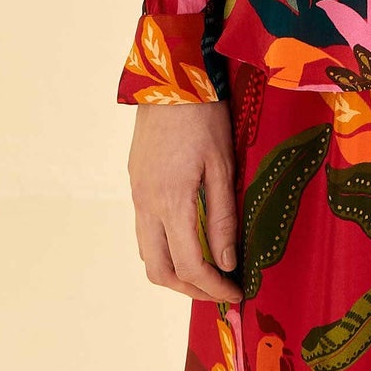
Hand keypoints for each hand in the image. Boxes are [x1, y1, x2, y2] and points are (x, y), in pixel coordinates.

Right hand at [128, 101, 243, 304]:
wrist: (170, 77)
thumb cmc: (204, 116)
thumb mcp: (222, 165)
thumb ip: (222, 217)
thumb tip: (225, 262)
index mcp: (171, 202)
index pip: (190, 266)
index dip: (213, 287)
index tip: (235, 293)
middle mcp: (146, 204)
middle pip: (159, 270)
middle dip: (190, 289)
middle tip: (219, 290)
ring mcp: (137, 194)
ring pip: (147, 253)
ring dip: (174, 270)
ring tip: (206, 269)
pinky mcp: (135, 182)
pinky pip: (144, 230)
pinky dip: (164, 247)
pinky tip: (187, 237)